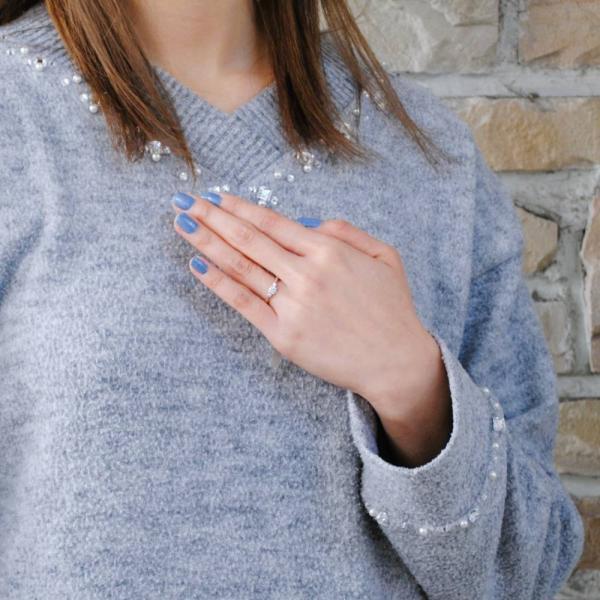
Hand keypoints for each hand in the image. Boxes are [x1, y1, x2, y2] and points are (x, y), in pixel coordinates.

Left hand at [170, 190, 445, 427]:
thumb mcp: (384, 255)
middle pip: (248, 238)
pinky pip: (244, 303)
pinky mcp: (283, 335)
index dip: (240, 207)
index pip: (273, 222)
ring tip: (182, 224)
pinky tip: (197, 265)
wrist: (396, 362)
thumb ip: (346, 232)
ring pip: (240, 266)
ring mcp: (292, 306)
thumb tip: (305, 221)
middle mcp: (306, 274)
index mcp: (329, 251)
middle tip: (184, 201)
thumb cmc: (392, 308)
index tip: (216, 196)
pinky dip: (218, 283)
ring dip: (207, 243)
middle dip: (212, 217)